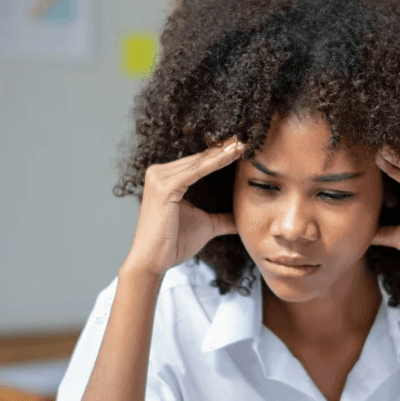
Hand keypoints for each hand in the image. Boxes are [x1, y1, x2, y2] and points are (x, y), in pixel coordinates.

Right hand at [122, 136, 247, 276]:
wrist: (153, 262)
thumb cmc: (173, 243)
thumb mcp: (205, 226)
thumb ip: (223, 219)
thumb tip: (242, 220)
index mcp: (166, 178)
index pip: (199, 163)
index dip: (221, 154)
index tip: (243, 146)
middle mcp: (158, 173)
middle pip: (199, 159)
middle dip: (224, 148)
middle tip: (246, 138)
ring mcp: (159, 179)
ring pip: (199, 163)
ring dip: (222, 153)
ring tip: (243, 144)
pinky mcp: (164, 188)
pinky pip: (195, 172)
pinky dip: (214, 163)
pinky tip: (231, 156)